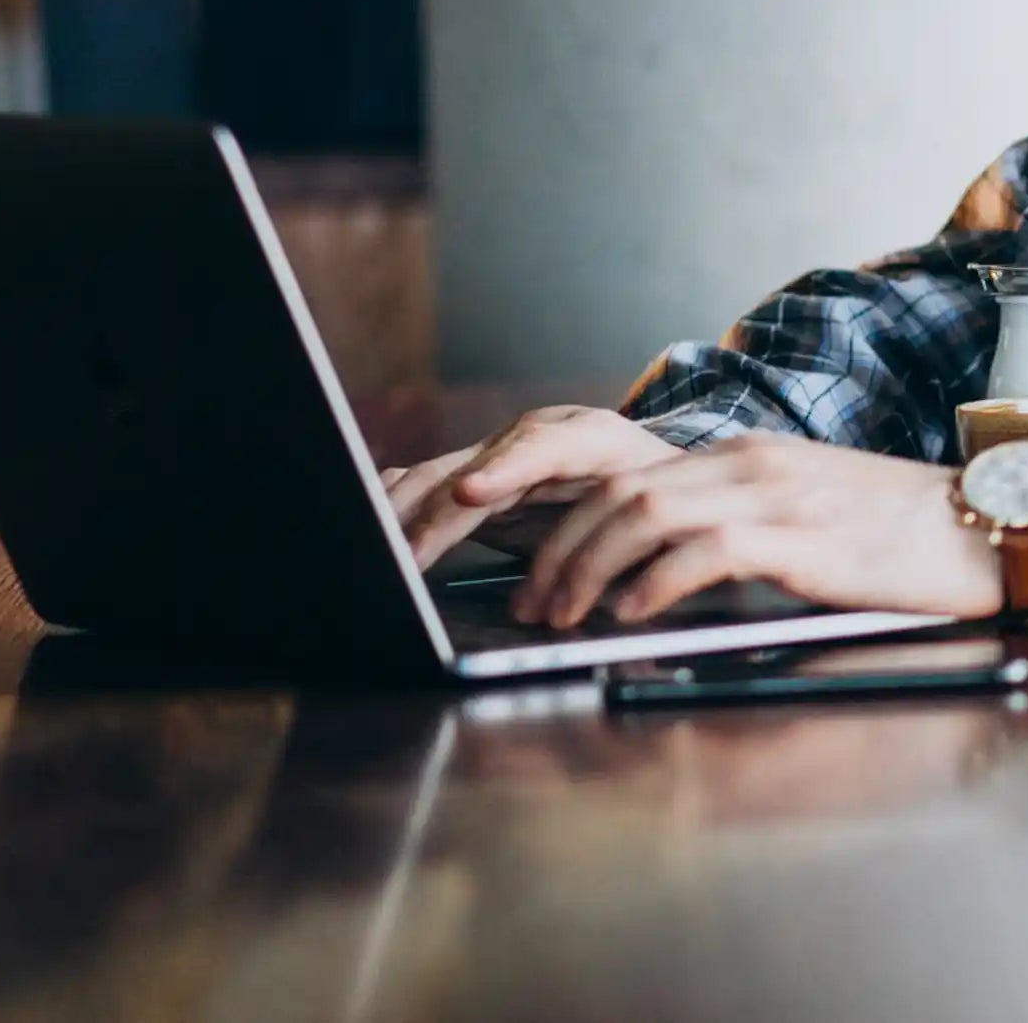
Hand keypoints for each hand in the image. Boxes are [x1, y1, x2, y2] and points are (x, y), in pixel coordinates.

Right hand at [386, 404, 686, 567]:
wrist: (654, 468)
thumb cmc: (656, 493)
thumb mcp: (651, 510)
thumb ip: (616, 538)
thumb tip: (579, 590)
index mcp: (588, 437)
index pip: (541, 448)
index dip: (504, 469)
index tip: (470, 494)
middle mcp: (535, 436)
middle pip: (472, 468)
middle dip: (430, 510)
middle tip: (398, 551)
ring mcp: (502, 450)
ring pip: (441, 475)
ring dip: (403, 511)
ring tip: (372, 545)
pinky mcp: (480, 471)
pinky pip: (432, 482)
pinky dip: (401, 503)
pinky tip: (371, 521)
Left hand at [510, 433, 1013, 628]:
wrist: (990, 527)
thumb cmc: (905, 538)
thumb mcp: (808, 522)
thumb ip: (740, 534)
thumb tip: (667, 579)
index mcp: (748, 456)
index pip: (630, 476)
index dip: (569, 525)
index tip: (538, 573)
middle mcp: (752, 463)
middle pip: (621, 492)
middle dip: (560, 550)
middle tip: (531, 604)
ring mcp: (778, 496)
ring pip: (647, 514)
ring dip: (589, 569)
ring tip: (564, 616)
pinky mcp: (805, 540)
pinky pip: (707, 551)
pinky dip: (655, 583)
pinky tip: (634, 615)